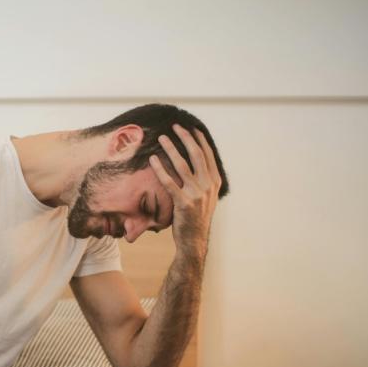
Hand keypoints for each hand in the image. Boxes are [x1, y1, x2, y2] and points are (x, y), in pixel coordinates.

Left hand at [149, 124, 221, 258]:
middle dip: (185, 138)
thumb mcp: (206, 197)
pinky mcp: (183, 203)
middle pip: (196, 155)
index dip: (198, 140)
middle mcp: (208, 186)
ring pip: (182, 165)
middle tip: (175, 126)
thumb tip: (196, 163)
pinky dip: (160, 169)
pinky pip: (169, 182)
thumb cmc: (196, 217)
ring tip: (161, 138)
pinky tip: (152, 159)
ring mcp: (196, 194)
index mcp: (214, 181)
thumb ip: (203, 180)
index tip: (190, 128)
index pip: (207, 155)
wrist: (194, 240)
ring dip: (171, 149)